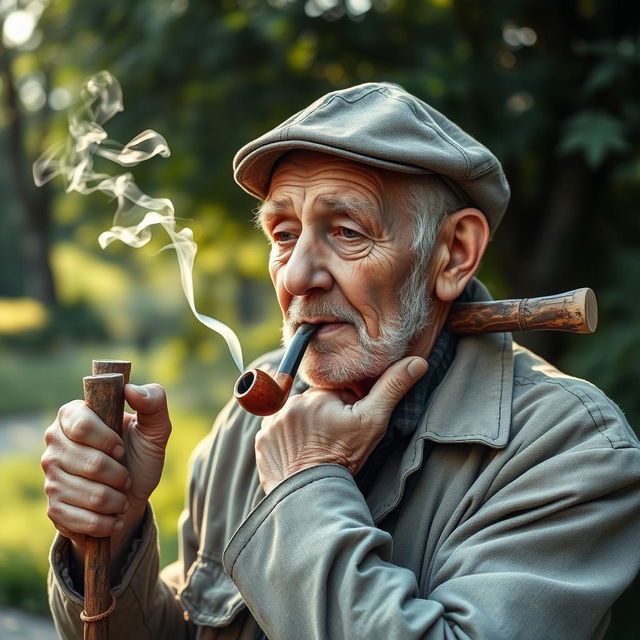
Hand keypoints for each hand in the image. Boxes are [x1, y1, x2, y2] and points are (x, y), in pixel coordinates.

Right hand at [41, 383, 170, 556]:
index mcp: (74, 415)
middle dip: (120, 474)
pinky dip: (106, 522)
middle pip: (89, 462)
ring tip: (122, 496)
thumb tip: (130, 388)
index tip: (123, 448)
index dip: (108, 440)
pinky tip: (114, 517)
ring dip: (117, 500)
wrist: (131, 497)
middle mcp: (54, 443)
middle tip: (127, 476)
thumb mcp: (155, 428)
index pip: (81, 424)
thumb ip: (153, 401)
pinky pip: (80, 519)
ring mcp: (50, 477)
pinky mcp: (53, 508)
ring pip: (88, 494)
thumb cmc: (140, 455)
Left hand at [255, 357, 427, 493]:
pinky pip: (275, 431)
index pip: (334, 392)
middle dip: (323, 416)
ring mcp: (271, 422)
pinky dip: (286, 439)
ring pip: (293, 415)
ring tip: (316, 448)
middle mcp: (289, 404)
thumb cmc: (345, 457)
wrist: (314, 495)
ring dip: (303, 426)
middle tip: (333, 439)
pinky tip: (299, 453)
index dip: (344, 408)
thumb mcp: (373, 422)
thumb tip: (417, 362)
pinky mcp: (261, 441)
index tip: (346, 427)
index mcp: (317, 395)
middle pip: (312, 403)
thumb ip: (392, 388)